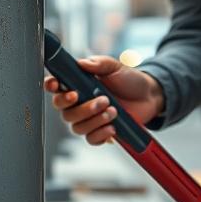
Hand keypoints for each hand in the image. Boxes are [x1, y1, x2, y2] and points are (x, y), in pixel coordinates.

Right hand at [44, 56, 164, 144]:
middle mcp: (79, 103)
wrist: (149, 96)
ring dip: (95, 120)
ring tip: (113, 110)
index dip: (51, 87)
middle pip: (64, 112)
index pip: (56, 88)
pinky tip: (113, 127)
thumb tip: (81, 63)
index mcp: (78, 84)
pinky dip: (101, 133)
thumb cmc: (129, 80)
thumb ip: (98, 63)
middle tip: (102, 100)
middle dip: (82, 108)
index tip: (57, 86)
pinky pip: (91, 139)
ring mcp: (89, 119)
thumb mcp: (115, 66)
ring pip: (77, 127)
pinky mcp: (100, 131)